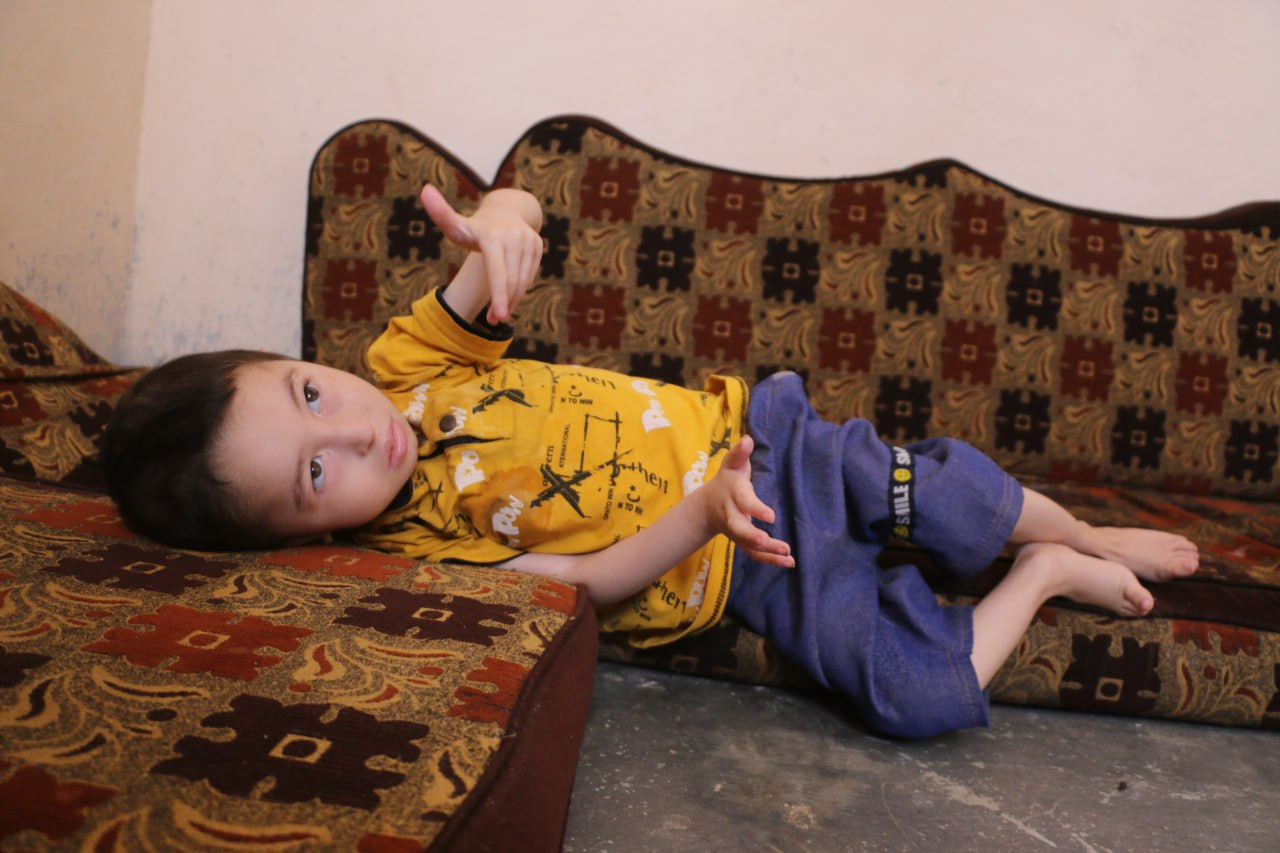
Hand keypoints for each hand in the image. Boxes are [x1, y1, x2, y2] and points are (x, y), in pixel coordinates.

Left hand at [421, 185, 542, 323]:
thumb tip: (424, 189)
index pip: (497, 272)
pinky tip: (511, 294)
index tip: (496, 317)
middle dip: (503, 303)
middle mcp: (514, 237)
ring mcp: (529, 240)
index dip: (498, 296)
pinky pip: (530, 275)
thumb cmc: (474, 225)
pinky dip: (521, 288)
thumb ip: (440, 213)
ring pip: (523, 280)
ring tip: (500, 313)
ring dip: (512, 300)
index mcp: (493, 236)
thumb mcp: (456, 223)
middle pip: (511, 280)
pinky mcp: (537, 245)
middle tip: (494, 320)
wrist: (504, 210)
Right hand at [701, 436, 794, 567]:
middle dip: (753, 536)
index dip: (756, 509)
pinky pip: (755, 554)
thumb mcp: (731, 464)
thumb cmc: (727, 480)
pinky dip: (771, 560)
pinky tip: (789, 562)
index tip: (771, 516)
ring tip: (787, 554)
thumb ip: (739, 453)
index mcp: (732, 495)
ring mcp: (737, 532)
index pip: (743, 502)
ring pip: (748, 545)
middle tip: (766, 540)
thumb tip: (749, 440)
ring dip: (767, 552)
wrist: (708, 507)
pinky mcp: (743, 542)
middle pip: (739, 529)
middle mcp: (732, 515)